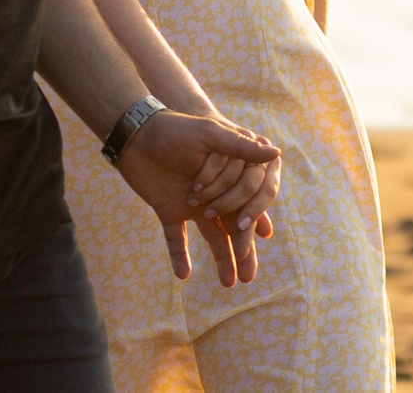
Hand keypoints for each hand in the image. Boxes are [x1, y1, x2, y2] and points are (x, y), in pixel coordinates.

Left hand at [117, 110, 280, 286]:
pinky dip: (178, 255)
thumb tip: (277, 152)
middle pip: (234, 224)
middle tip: (249, 278)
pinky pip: (175, 238)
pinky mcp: (169, 210)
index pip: (248, 201)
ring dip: (221, 259)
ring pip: (211, 236)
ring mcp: (193, 203)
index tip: (255, 234)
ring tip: (229, 284)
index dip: (254, 219)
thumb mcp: (209, 133)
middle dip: (243, 250)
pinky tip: (183, 274)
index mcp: (229, 174)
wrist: (134, 132)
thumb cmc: (175, 128)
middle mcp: (214, 191)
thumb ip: (240, 145)